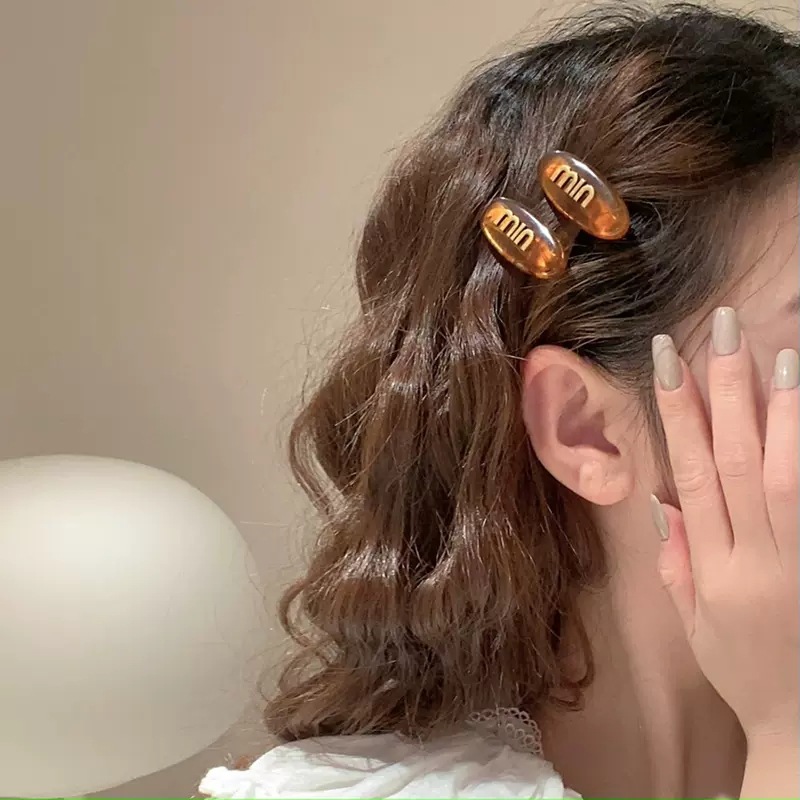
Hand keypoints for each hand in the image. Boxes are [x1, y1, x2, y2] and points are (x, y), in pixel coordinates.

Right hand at [650, 307, 798, 741]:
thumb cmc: (744, 674)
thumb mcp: (693, 624)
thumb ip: (676, 561)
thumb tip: (661, 500)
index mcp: (711, 569)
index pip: (689, 474)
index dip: (676, 414)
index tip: (669, 359)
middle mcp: (754, 556)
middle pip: (735, 460)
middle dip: (725, 391)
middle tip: (724, 329)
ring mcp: (797, 560)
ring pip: (784, 474)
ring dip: (779, 412)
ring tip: (777, 353)